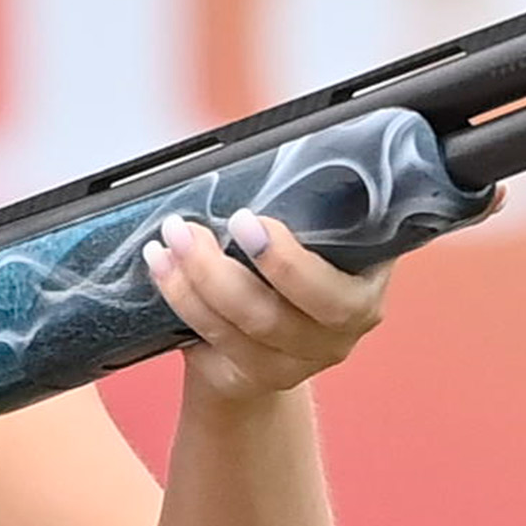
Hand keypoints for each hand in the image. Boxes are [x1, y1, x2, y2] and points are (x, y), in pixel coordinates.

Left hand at [139, 206, 396, 402]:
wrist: (273, 331)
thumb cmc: (294, 266)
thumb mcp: (316, 233)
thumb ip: (307, 205)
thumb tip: (260, 148)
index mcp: (364, 292)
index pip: (339, 292)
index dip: (288, 263)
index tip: (246, 221)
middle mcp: (338, 337)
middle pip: (278, 317)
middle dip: (222, 272)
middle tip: (187, 229)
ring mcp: (296, 365)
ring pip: (240, 330)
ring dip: (192, 282)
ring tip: (166, 241)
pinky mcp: (252, 378)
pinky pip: (213, 341)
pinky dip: (182, 300)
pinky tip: (161, 268)